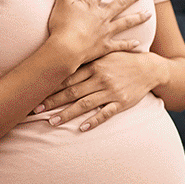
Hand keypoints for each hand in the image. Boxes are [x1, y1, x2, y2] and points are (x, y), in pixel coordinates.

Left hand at [36, 51, 164, 129]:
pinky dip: (93, 121)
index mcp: (94, 66)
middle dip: (52, 101)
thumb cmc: (123, 60)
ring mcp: (111, 91)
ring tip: (52, 122)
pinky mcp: (122, 102)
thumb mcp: (105, 55)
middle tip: (35, 110)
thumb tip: (61, 63)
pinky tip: (82, 128)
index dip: (50, 85)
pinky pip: (106, 113)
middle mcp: (101, 78)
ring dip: (67, 114)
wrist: (150, 67)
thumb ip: (86, 60)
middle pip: (72, 92)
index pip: (67, 76)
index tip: (34, 92)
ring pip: (85, 104)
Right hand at [46, 0, 148, 63]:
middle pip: (120, 4)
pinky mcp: (105, 47)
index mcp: (90, 5)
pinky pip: (120, 45)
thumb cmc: (62, 26)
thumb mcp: (61, 3)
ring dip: (138, 18)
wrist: (65, 50)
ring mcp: (105, 32)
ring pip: (125, 23)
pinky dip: (129, 44)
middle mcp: (102, 17)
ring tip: (149, 14)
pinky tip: (138, 43)